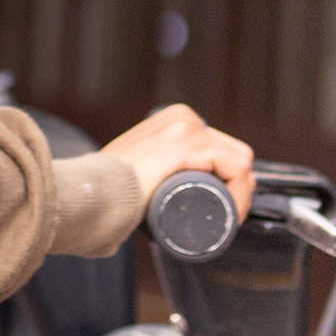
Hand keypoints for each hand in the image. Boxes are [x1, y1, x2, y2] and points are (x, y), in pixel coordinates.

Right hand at [101, 104, 254, 220]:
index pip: (218, 150)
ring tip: (225, 218)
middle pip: (231, 155)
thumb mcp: (135, 166)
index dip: (226, 181)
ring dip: (240, 193)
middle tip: (222, 217)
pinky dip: (241, 194)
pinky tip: (231, 213)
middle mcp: (184, 117)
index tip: (218, 210)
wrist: (94, 193)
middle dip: (234, 187)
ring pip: (239, 162)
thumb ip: (144, 168)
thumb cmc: (109, 189)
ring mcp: (188, 127)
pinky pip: (236, 168)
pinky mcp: (191, 142)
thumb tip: (146, 190)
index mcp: (174, 120)